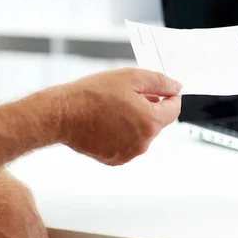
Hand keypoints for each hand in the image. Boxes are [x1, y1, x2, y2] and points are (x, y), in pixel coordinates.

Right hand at [45, 68, 181, 165]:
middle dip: (149, 107)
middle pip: (158, 121)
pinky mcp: (115, 159)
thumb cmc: (92, 95)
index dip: (170, 96)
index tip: (163, 90)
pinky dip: (123, 133)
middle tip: (127, 95)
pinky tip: (106, 122)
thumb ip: (160, 82)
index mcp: (150, 121)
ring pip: (143, 133)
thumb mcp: (131, 77)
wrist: (61, 114)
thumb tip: (175, 87)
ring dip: (135, 121)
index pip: (174, 109)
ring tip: (113, 109)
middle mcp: (143, 142)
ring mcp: (129, 153)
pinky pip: (128, 143)